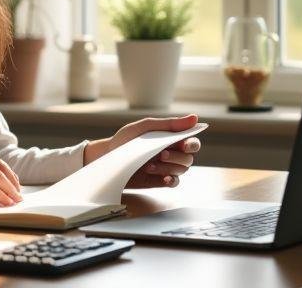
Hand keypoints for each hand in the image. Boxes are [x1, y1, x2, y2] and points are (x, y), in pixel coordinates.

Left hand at [83, 114, 201, 188]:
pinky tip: (163, 178)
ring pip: (181, 170)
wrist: (107, 158)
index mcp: (170, 138)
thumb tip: (194, 118)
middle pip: (188, 158)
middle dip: (177, 157)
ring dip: (168, 167)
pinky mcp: (159, 180)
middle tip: (161, 154)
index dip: (193, 143)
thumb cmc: (125, 140)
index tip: (184, 144)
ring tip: (149, 165)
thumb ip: (169, 124)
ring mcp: (166, 167)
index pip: (191, 142)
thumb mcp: (144, 128)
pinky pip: (174, 182)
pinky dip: (171, 180)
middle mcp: (171, 153)